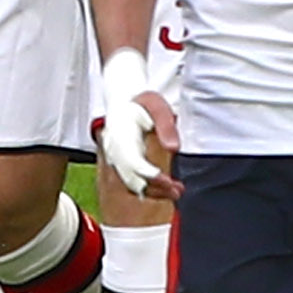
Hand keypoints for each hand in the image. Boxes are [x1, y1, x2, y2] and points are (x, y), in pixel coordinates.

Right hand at [98, 47, 179, 199]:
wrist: (125, 100)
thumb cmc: (142, 102)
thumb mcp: (156, 105)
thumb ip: (165, 125)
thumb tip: (173, 149)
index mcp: (121, 135)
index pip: (133, 161)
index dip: (149, 174)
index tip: (168, 181)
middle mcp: (115, 150)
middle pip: (130, 177)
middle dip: (154, 188)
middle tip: (177, 190)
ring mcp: (117, 159)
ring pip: (131, 183)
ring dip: (153, 192)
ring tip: (177, 191)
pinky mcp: (123, 164)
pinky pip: (133, 181)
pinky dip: (149, 188)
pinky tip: (169, 187)